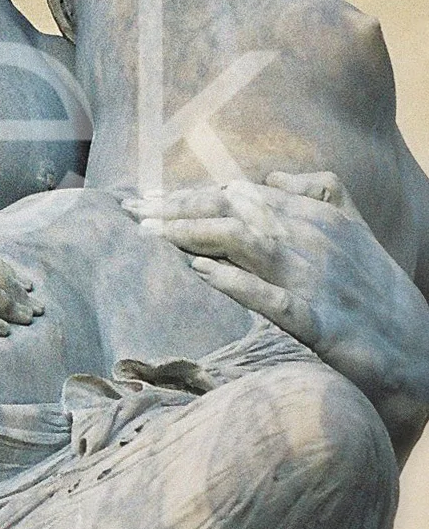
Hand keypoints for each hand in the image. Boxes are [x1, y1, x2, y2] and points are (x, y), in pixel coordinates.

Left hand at [125, 172, 428, 449]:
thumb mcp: (355, 232)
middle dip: (176, 209)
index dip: (187, 195)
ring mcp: (319, 279)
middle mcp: (315, 239)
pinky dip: (237, 282)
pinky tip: (201, 273)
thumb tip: (271, 175)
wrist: (421, 353)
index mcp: (318, 215)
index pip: (238, 194)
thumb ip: (320, 194)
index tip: (145, 200)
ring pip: (246, 242)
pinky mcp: (322, 322)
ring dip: (193, 235)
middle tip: (129, 212)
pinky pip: (273, 297)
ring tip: (148, 234)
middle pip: (233, 212)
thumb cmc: (378, 294)